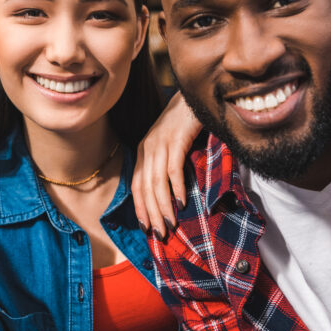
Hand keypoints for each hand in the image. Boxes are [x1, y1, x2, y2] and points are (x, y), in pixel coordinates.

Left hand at [131, 92, 201, 239]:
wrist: (194, 96)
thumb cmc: (185, 124)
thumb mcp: (170, 145)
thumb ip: (165, 164)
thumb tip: (170, 193)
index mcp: (144, 151)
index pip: (136, 185)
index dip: (140, 207)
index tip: (146, 228)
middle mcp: (147, 148)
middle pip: (144, 187)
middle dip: (151, 213)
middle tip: (159, 234)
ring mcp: (160, 143)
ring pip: (157, 182)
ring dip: (163, 206)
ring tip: (170, 224)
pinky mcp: (176, 140)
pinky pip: (173, 169)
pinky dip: (177, 187)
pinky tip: (182, 202)